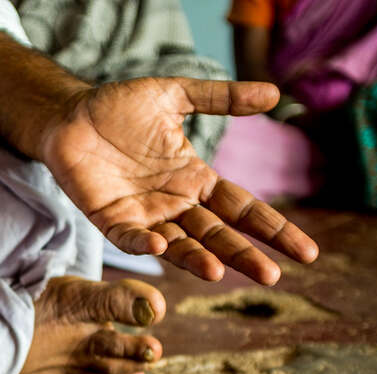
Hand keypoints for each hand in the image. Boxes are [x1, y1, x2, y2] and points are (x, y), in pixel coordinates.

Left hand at [40, 78, 318, 283]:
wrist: (70, 114)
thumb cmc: (119, 107)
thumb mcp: (176, 96)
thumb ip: (221, 99)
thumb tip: (274, 94)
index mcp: (195, 180)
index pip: (243, 209)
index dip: (272, 229)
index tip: (306, 252)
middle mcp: (174, 204)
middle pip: (217, 234)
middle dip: (243, 255)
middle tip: (271, 277)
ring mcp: (143, 214)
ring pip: (178, 244)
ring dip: (197, 259)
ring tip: (220, 271)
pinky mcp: (110, 218)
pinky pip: (129, 236)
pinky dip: (143, 242)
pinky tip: (160, 244)